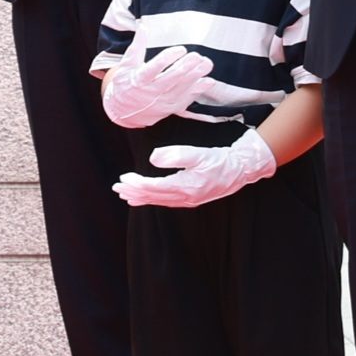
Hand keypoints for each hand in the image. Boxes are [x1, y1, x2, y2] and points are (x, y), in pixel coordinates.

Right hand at [99, 45, 219, 129]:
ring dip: (196, 77)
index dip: (169, 58)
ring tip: (207, 64)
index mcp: (139, 80)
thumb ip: (137, 46)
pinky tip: (208, 81)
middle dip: (186, 67)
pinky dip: (198, 91)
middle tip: (198, 56)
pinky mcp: (171, 109)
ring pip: (181, 89)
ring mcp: (162, 102)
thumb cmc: (125, 85)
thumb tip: (143, 26)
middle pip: (171, 79)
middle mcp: (151, 92)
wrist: (124, 112)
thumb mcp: (126, 65)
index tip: (181, 49)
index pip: (155, 68)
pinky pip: (186, 100)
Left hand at [116, 128, 277, 209]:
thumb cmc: (219, 160)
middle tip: (116, 188)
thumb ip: (175, 155)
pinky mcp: (191, 198)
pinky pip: (167, 201)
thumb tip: (152, 159)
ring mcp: (188, 200)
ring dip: (141, 197)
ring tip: (124, 194)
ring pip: (159, 200)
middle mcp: (185, 197)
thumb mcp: (197, 154)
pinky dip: (153, 199)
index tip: (123, 179)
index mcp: (185, 186)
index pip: (154, 188)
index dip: (136, 185)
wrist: (240, 169)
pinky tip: (145, 198)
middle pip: (153, 197)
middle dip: (133, 192)